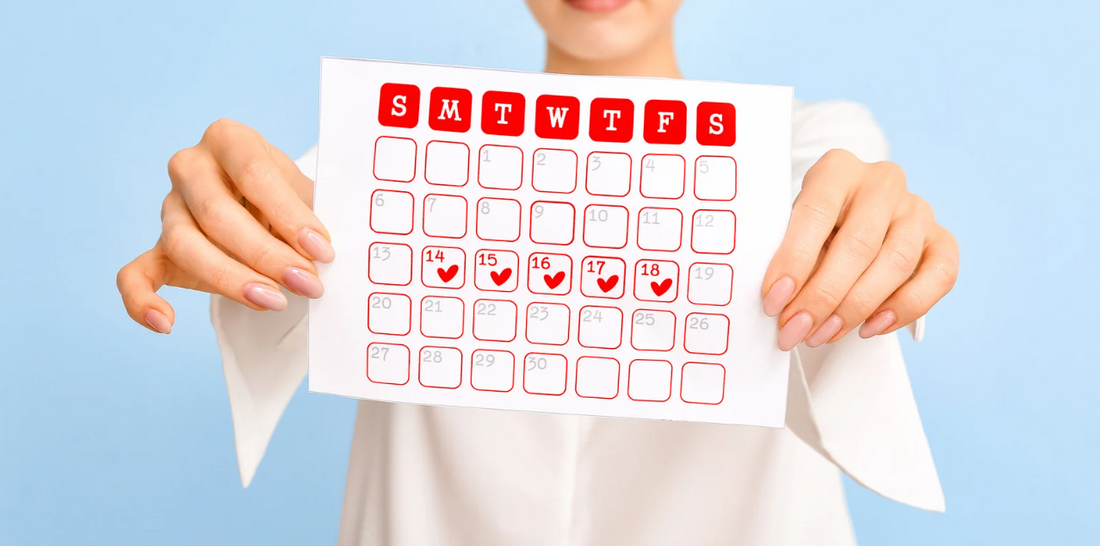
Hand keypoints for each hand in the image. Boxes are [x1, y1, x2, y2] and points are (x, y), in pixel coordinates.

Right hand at [117, 119, 333, 333]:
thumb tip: (322, 257)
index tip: (321, 250)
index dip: (288, 215)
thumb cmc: (287, 197)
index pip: (253, 172)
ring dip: (229, 279)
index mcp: (229, 140)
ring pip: (183, 244)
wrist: (265, 206)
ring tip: (272, 301)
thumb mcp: (305, 194)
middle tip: (306, 283)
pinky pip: (134, 274)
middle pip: (217, 213)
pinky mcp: (158, 247)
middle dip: (266, 255)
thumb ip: (310, 217)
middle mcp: (190, 167)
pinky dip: (141, 300)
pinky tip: (166, 323)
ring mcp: (170, 207)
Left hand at [761, 149, 957, 350]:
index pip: (816, 212)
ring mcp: (917, 210)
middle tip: (797, 329)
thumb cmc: (816, 226)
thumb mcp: (791, 227)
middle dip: (823, 297)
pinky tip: (871, 327)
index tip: (775, 300)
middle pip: (858, 244)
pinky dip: (905, 308)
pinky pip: (938, 277)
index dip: (793, 261)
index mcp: (838, 169)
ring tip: (824, 334)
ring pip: (897, 264)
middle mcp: (882, 183)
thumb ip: (789, 255)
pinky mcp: (942, 238)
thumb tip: (781, 302)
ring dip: (857, 309)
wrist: (852, 217)